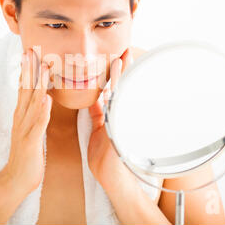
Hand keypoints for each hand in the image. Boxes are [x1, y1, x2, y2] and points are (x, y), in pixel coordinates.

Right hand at [2, 48, 52, 193]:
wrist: (16, 178)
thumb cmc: (27, 153)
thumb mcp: (30, 128)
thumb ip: (34, 112)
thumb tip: (41, 96)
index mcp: (22, 114)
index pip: (25, 87)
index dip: (28, 69)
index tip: (31, 50)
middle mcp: (21, 118)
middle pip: (25, 89)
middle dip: (29, 69)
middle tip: (32, 48)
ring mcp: (24, 129)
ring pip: (32, 102)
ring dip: (37, 84)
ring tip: (43, 67)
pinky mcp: (30, 141)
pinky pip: (37, 124)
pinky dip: (41, 111)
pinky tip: (46, 99)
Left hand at [87, 47, 133, 185]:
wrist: (109, 176)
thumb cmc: (105, 153)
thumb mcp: (100, 127)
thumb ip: (98, 111)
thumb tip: (97, 96)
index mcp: (110, 113)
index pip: (112, 86)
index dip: (114, 70)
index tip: (117, 53)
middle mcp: (116, 115)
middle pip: (121, 87)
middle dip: (123, 68)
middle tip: (126, 49)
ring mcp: (119, 123)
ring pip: (121, 96)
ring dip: (121, 78)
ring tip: (122, 60)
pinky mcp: (117, 132)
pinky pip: (115, 113)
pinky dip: (115, 100)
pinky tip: (115, 88)